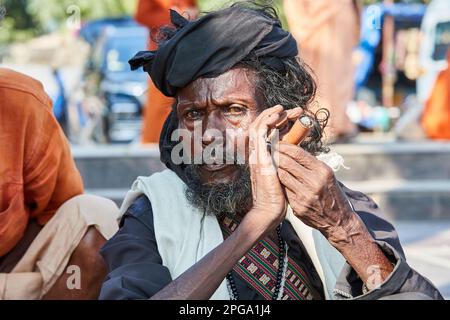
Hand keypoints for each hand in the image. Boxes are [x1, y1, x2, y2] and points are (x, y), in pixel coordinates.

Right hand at [242, 105, 302, 236]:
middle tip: (291, 110)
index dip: (277, 123)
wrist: (269, 210)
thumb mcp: (282, 174)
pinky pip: (259, 133)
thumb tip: (293, 154)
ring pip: (258, 126)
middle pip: (260, 126)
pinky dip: (267, 121)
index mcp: (261, 157)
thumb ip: (284, 162)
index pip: (265, 133)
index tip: (292, 117)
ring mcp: (256, 155)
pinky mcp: (259, 157)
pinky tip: (277, 115)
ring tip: (283, 108)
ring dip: (270, 114)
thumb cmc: (277, 196)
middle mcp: (256, 154)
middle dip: (274, 115)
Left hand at [273, 143, 356, 246]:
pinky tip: (274, 179)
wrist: (338, 220)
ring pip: (282, 176)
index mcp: (322, 170)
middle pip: (287, 163)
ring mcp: (305, 195)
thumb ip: (310, 164)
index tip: (276, 143)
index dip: (284, 147)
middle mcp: (314, 182)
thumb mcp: (326, 175)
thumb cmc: (331, 194)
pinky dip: (278, 183)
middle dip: (275, 155)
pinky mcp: (298, 206)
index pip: (298, 153)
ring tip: (268, 163)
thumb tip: (292, 151)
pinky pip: (284, 190)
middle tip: (268, 151)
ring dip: (274, 168)